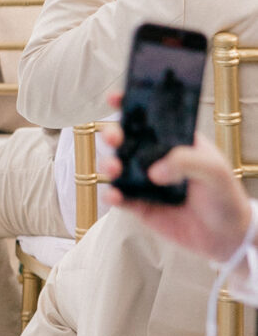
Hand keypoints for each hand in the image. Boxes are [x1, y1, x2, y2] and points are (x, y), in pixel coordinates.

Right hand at [99, 110, 255, 259]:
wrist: (227, 237)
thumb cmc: (225, 196)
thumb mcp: (215, 170)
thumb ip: (186, 162)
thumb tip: (153, 172)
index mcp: (174, 140)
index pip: (150, 117)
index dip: (130, 104)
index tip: (115, 98)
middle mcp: (156, 157)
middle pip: (126, 138)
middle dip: (112, 133)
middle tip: (114, 138)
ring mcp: (146, 181)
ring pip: (117, 166)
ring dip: (109, 163)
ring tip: (114, 169)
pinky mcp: (141, 205)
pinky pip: (120, 197)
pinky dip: (112, 195)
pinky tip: (114, 195)